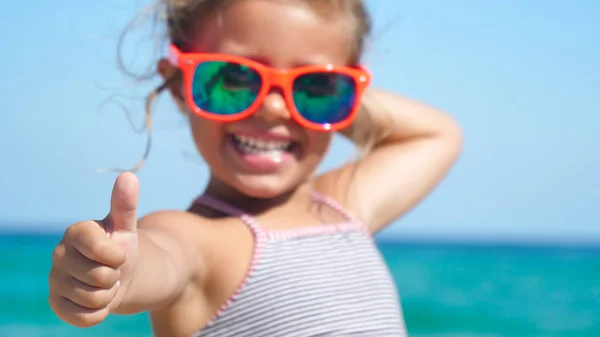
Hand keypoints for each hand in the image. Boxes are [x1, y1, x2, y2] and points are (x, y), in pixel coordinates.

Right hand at [48, 172, 139, 326]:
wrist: (119, 276)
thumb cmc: (121, 247)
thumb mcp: (126, 227)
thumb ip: (125, 204)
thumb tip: (129, 176)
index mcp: (75, 232)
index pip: (99, 249)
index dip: (117, 256)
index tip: (118, 253)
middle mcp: (59, 255)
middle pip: (99, 277)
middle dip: (115, 276)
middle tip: (112, 269)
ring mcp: (55, 280)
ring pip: (94, 298)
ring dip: (108, 294)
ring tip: (106, 283)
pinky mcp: (57, 304)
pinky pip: (85, 317)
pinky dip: (100, 312)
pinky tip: (98, 299)